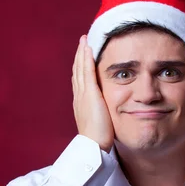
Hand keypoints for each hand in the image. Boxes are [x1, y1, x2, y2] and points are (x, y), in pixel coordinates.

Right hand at [72, 35, 114, 152]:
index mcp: (81, 102)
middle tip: (82, 42)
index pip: (80, 80)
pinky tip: (88, 48)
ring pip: (80, 68)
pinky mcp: (89, 93)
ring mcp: (83, 94)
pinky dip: (86, 58)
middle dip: (79, 56)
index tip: (83, 57)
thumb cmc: (99, 139)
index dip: (81, 67)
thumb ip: (102, 113)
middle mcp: (79, 96)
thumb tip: (107, 111)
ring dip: (82, 53)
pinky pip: (87, 71)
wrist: (93, 145)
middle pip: (77, 71)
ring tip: (84, 40)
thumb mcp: (100, 122)